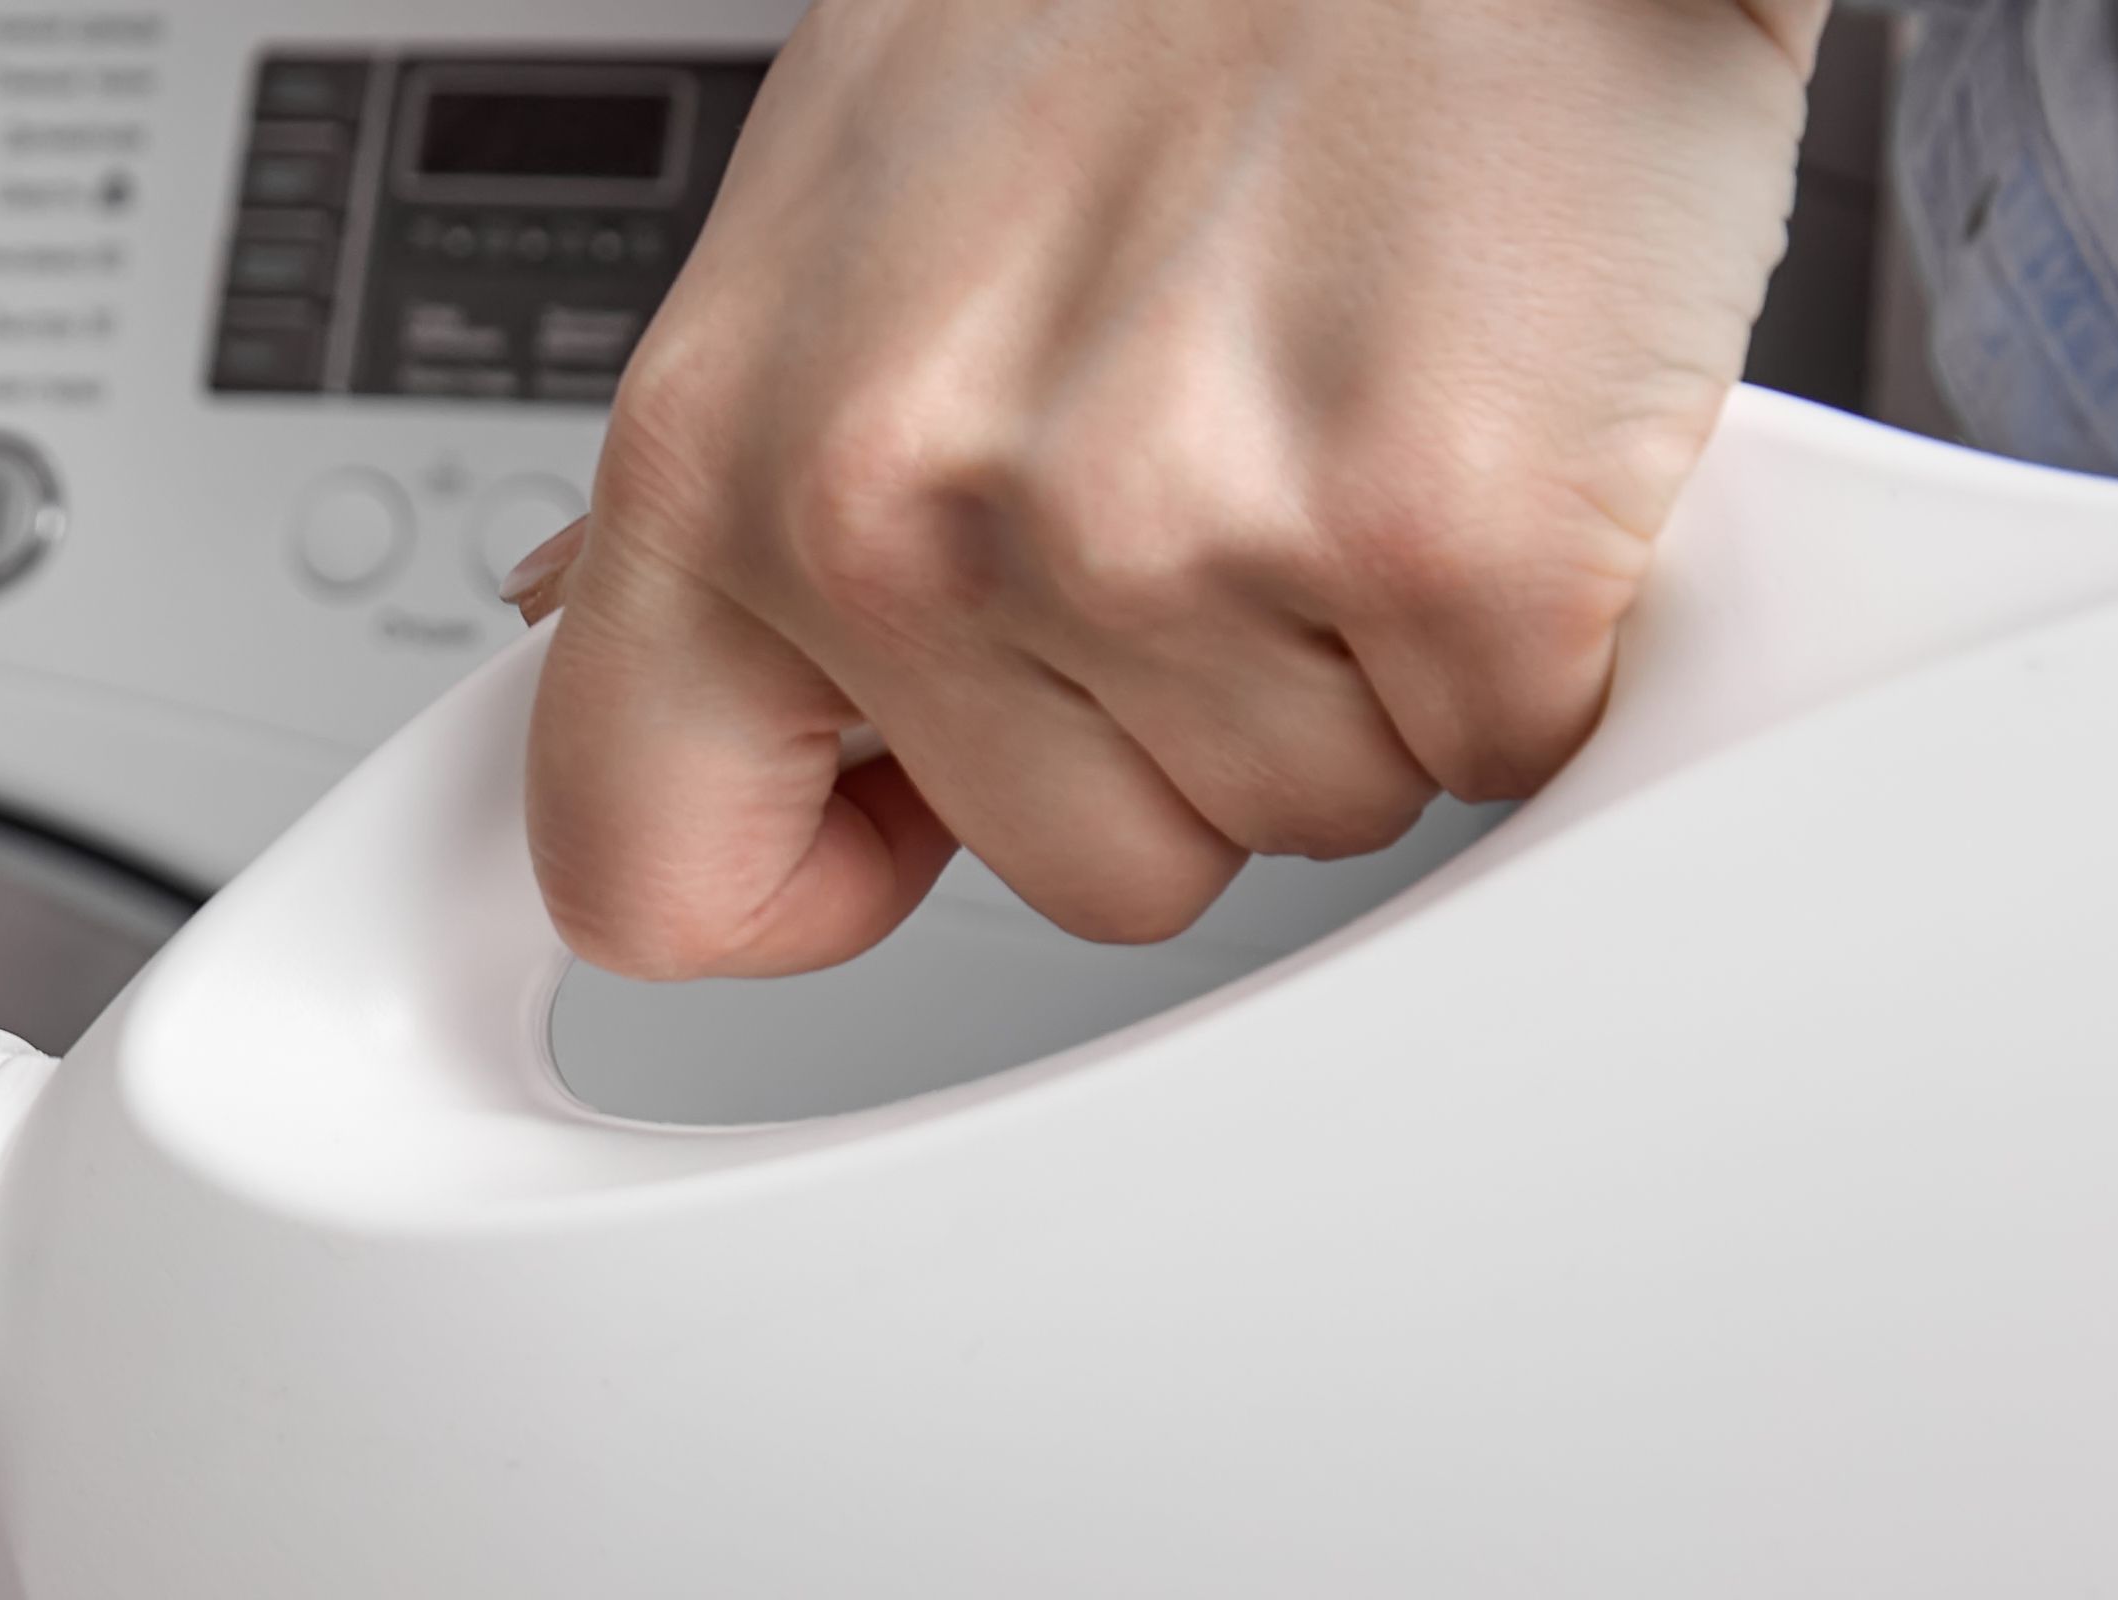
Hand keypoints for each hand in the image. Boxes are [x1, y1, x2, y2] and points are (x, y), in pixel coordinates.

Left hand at [516, 0, 1825, 971]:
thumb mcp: (847, 208)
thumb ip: (748, 464)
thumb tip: (590, 624)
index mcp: (724, 448)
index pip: (643, 871)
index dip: (804, 873)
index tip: (895, 813)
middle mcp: (907, 510)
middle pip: (1069, 871)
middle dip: (1173, 719)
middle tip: (1222, 455)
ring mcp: (1169, 535)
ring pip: (1293, 814)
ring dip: (1349, 653)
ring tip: (1340, 389)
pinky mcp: (1440, 543)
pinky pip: (1491, 742)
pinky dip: (1528, 618)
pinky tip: (1481, 410)